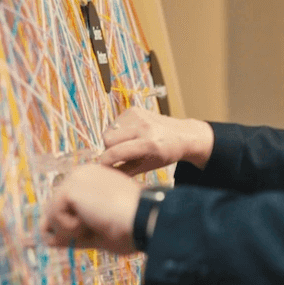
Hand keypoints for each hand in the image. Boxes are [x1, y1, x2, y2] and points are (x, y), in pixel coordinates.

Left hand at [40, 165, 141, 253]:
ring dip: (71, 230)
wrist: (145, 219)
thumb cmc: (131, 227)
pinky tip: (93, 221)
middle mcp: (81, 175)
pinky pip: (53, 218)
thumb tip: (47, 239)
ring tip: (97, 224)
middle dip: (69, 230)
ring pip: (50, 215)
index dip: (73, 227)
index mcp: (92, 181)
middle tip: (100, 228)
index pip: (65, 207)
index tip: (98, 231)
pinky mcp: (70, 188)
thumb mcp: (98, 231)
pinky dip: (71, 229)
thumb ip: (73, 231)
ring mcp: (75, 179)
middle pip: (52, 211)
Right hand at [98, 107, 215, 174]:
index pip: (117, 152)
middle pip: (107, 138)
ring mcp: (138, 116)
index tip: (101, 166)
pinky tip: (131, 135)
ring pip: (109, 130)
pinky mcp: (134, 110)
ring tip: (128, 144)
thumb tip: (105, 175)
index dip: (104, 161)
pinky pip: (115, 123)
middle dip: (108, 149)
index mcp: (149, 144)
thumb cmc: (165, 153)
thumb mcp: (147, 166)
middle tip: (119, 155)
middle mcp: (143, 127)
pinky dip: (118, 131)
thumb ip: (125, 171)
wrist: (182, 135)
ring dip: (113, 140)